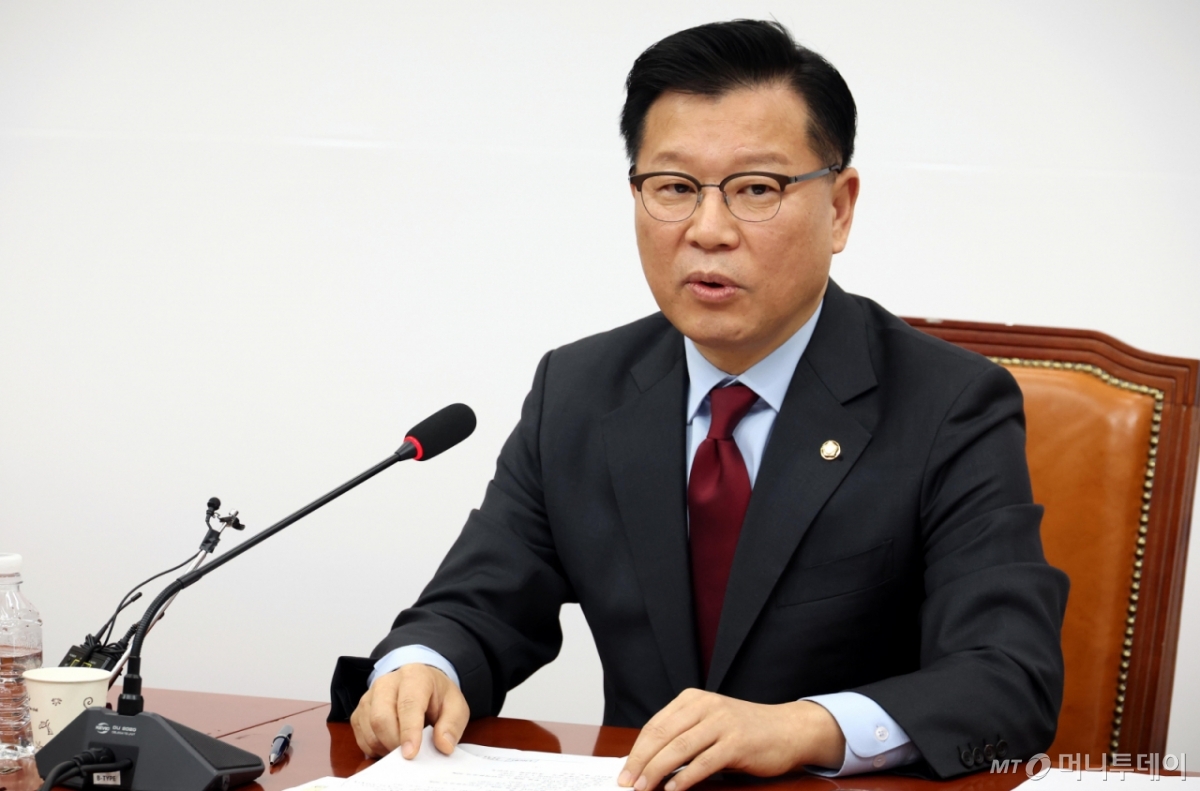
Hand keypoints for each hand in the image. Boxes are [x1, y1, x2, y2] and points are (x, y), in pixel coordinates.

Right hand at [350, 663, 469, 759]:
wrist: (421, 686)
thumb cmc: (438, 697)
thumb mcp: (456, 707)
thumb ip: (452, 725)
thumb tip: (444, 746)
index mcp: (414, 676)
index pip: (408, 704)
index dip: (409, 731)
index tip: (411, 754)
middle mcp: (387, 682)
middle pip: (381, 717)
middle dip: (394, 743)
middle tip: (409, 756)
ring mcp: (369, 696)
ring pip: (369, 729)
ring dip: (385, 747)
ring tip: (402, 749)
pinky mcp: (359, 711)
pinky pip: (361, 737)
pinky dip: (375, 748)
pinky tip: (390, 746)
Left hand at [618, 689, 844, 790]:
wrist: (788, 729)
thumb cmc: (745, 731)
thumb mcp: (710, 725)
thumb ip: (683, 737)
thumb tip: (648, 764)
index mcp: (693, 699)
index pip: (655, 725)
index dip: (637, 750)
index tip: (625, 771)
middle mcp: (705, 707)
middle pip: (662, 736)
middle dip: (640, 762)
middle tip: (628, 783)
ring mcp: (722, 723)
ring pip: (679, 748)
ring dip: (657, 771)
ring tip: (644, 789)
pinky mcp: (736, 743)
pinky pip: (704, 762)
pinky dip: (685, 778)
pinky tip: (673, 789)